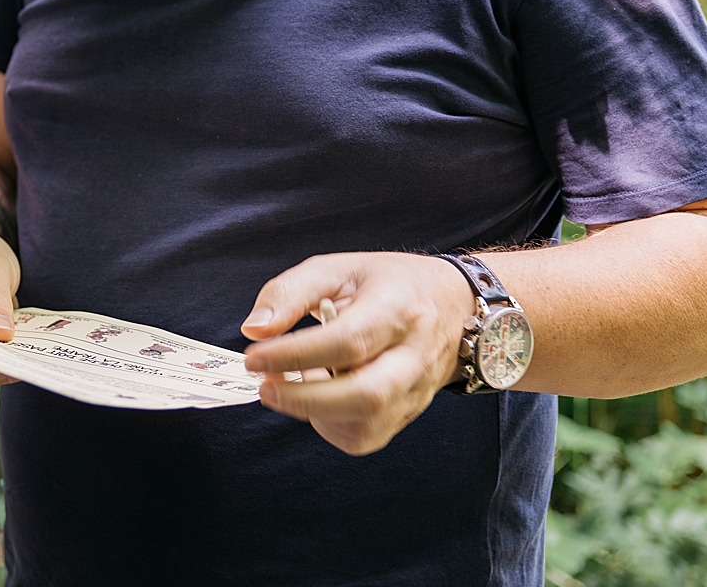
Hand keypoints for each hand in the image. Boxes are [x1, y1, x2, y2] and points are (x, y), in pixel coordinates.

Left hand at [240, 252, 473, 454]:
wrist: (452, 304)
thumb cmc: (388, 284)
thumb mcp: (337, 269)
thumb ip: (289, 293)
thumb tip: (254, 329)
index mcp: (396, 308)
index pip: (347, 341)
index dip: (295, 354)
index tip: (254, 356)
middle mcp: (413, 355)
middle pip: (365, 395)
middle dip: (304, 399)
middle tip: (265, 387)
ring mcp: (416, 390)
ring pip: (367, 424)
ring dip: (316, 413)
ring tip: (293, 385)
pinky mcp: (410, 413)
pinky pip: (368, 437)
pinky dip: (332, 426)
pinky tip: (320, 397)